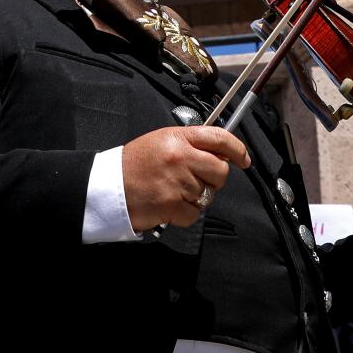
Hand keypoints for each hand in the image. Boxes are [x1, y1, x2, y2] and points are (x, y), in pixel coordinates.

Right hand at [120, 126, 248, 231]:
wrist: (109, 187)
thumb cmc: (135, 165)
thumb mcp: (162, 142)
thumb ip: (191, 146)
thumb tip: (222, 156)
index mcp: (178, 138)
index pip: (218, 137)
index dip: (237, 149)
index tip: (243, 159)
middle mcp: (179, 156)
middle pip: (220, 171)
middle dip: (214, 180)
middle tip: (197, 182)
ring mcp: (176, 181)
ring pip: (208, 195)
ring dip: (194, 198)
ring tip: (173, 192)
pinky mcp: (171, 204)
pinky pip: (194, 214)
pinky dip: (184, 214)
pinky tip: (169, 205)